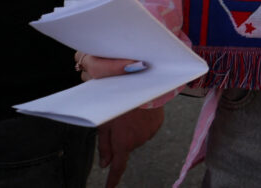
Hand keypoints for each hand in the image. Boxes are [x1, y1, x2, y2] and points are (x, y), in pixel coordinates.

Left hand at [74, 51, 163, 186]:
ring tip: (129, 113)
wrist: (142, 82)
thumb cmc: (118, 99)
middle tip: (118, 121)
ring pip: (136, 138)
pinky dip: (142, 123)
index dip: (112, 180)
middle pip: (126, 147)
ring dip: (132, 130)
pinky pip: (147, 129)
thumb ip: (103, 145)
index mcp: (122, 142)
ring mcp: (149, 133)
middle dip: (121, 139)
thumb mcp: (104, 121)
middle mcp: (137, 141)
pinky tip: (139, 111)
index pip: (117, 167)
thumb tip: (104, 164)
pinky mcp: (157, 124)